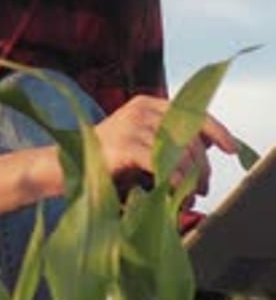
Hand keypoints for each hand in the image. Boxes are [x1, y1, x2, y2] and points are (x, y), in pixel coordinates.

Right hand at [94, 94, 237, 197]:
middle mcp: (142, 109)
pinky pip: (162, 161)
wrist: (67, 167)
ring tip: (187, 195)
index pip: (193, 112)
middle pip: (190, 135)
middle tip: (202, 189)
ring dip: (189, 177)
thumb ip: (171, 141)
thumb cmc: (108, 161)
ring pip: (179, 150)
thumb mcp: (144, 145)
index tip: (231, 149)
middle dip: (202, 165)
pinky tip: (173, 190)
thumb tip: (207, 146)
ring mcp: (132, 124)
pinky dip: (173, 178)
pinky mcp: (124, 144)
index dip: (217, 130)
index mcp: (149, 104)